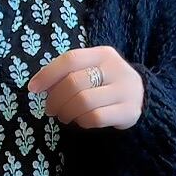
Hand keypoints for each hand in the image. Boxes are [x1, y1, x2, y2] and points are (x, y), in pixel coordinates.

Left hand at [27, 46, 144, 129]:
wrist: (142, 97)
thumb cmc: (107, 84)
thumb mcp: (92, 71)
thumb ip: (68, 74)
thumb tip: (38, 85)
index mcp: (103, 54)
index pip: (70, 59)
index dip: (48, 74)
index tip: (33, 88)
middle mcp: (115, 68)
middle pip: (74, 83)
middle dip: (56, 99)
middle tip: (50, 110)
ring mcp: (124, 90)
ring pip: (84, 102)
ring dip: (67, 113)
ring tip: (65, 116)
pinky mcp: (128, 111)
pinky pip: (96, 118)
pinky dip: (82, 122)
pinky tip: (82, 121)